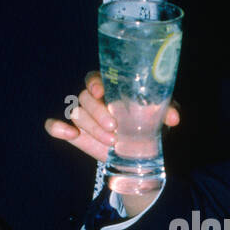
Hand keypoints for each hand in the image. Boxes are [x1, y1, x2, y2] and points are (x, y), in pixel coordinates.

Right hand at [45, 70, 180, 160]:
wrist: (139, 151)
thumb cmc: (148, 124)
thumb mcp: (160, 116)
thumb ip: (166, 111)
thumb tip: (174, 118)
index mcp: (110, 88)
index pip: (95, 78)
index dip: (95, 83)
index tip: (101, 93)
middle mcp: (94, 100)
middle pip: (84, 98)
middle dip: (98, 114)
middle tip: (115, 128)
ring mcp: (83, 116)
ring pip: (76, 114)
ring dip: (92, 127)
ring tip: (113, 141)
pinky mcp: (74, 132)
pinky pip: (55, 126)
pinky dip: (57, 128)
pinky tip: (68, 134)